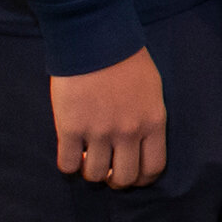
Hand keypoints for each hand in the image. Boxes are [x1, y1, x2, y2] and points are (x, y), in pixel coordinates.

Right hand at [51, 49, 165, 188]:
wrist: (97, 42)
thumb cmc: (128, 61)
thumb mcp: (152, 90)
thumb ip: (148, 118)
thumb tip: (138, 143)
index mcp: (153, 121)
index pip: (153, 167)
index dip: (142, 178)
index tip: (132, 173)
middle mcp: (129, 132)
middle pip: (124, 178)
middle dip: (116, 179)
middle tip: (109, 169)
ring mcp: (99, 132)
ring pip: (95, 175)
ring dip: (91, 170)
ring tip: (89, 155)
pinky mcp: (71, 129)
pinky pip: (68, 165)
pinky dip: (69, 163)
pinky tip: (72, 150)